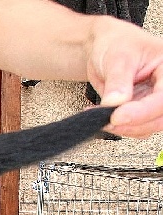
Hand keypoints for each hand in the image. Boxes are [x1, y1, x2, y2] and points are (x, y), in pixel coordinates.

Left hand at [88, 16, 162, 137]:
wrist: (106, 48)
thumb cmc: (117, 44)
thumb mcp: (117, 58)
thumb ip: (118, 81)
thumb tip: (115, 103)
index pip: (162, 98)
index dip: (142, 112)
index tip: (116, 117)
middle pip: (160, 118)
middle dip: (133, 124)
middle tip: (107, 120)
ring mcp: (155, 100)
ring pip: (149, 126)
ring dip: (125, 128)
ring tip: (101, 115)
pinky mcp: (143, 110)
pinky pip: (136, 127)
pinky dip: (119, 127)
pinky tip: (103, 115)